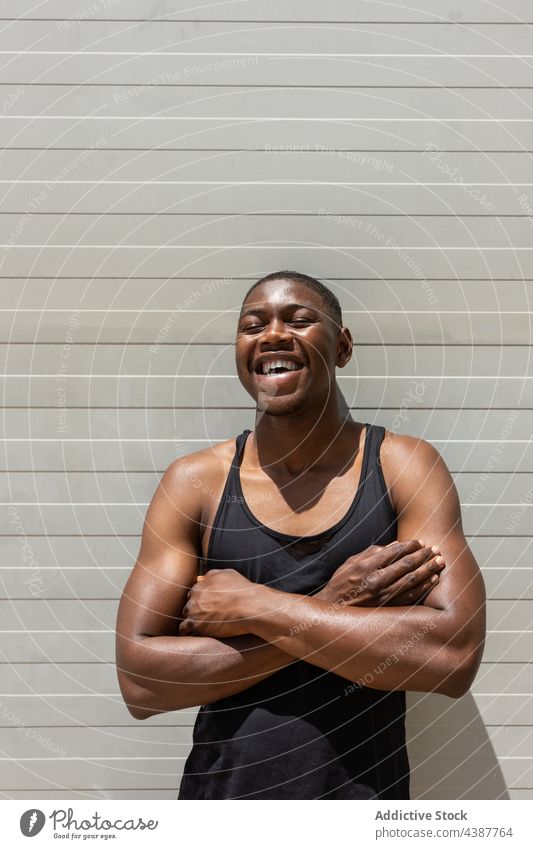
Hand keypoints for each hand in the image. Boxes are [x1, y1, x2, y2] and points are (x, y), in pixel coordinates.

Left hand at [179, 568, 257, 637]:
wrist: (249, 606)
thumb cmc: (243, 591)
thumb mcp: (228, 574)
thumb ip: (212, 575)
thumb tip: (200, 578)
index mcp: (200, 585)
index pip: (192, 594)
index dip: (198, 602)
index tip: (205, 608)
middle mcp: (194, 597)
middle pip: (187, 606)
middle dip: (193, 612)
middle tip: (203, 620)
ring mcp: (194, 612)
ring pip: (184, 619)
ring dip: (189, 624)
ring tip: (198, 630)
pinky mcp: (197, 626)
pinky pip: (184, 630)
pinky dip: (187, 632)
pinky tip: (193, 636)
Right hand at [315, 539, 444, 607]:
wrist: (332, 612)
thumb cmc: (340, 585)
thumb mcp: (349, 563)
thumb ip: (370, 553)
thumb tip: (393, 545)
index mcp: (366, 566)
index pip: (394, 551)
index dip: (410, 545)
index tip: (420, 542)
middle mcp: (376, 580)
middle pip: (407, 564)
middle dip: (424, 555)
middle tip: (436, 549)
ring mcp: (383, 596)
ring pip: (412, 580)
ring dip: (428, 569)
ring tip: (440, 562)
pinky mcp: (388, 608)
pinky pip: (410, 597)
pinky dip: (424, 587)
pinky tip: (433, 580)